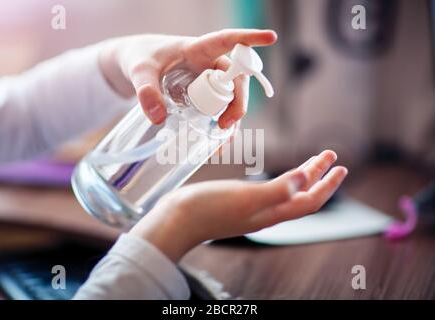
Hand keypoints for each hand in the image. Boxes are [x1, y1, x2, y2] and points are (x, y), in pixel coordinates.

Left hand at [99, 29, 276, 127]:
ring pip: (231, 97)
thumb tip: (158, 118)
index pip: (227, 41)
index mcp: (197, 48)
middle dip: (238, 101)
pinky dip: (222, 125)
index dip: (249, 38)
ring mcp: (208, 80)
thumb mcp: (139, 72)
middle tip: (226, 124)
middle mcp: (208, 63)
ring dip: (233, 117)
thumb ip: (145, 91)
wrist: (135, 65)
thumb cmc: (139, 59)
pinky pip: (220, 108)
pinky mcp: (204, 94)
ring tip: (223, 141)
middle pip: (236, 78)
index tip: (270, 37)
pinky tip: (218, 145)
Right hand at [129, 150, 347, 262]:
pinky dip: (283, 179)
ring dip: (303, 176)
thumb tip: (304, 180)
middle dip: (318, 175)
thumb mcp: (245, 198)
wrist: (177, 220)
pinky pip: (271, 191)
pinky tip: (279, 174)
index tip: (340, 166)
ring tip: (311, 162)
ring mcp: (253, 209)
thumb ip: (277, 191)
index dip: (327, 184)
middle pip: (301, 195)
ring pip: (287, 192)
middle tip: (329, 156)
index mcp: (271, 213)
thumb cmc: (207, 209)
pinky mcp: (240, 203)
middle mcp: (266, 212)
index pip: (309, 200)